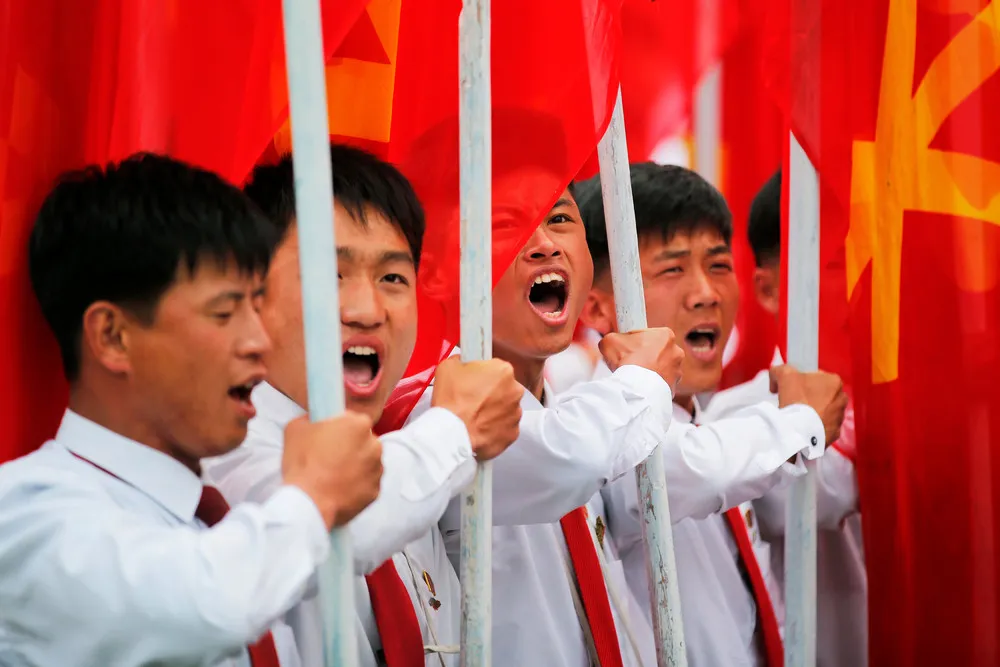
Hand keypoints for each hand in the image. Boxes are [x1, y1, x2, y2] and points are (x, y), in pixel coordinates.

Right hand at [282, 412, 382, 528]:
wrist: (308, 502)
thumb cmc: (302, 463)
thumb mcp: (296, 428)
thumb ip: (311, 418)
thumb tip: (314, 419)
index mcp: (358, 424)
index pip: (353, 420)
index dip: (339, 428)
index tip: (329, 437)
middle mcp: (374, 444)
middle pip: (363, 441)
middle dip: (349, 447)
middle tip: (328, 457)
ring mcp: (376, 469)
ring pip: (367, 462)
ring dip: (355, 466)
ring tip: (332, 475)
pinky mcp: (375, 491)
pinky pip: (366, 484)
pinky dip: (356, 485)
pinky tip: (338, 488)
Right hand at [432, 356, 521, 459]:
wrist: (452, 433)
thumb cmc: (451, 401)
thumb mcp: (449, 366)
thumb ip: (463, 360)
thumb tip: (464, 362)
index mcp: (503, 370)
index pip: (496, 368)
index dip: (484, 374)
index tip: (475, 380)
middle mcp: (515, 391)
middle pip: (504, 388)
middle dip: (491, 392)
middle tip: (472, 398)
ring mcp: (516, 413)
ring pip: (506, 408)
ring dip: (494, 410)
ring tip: (474, 415)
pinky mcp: (513, 433)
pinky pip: (505, 427)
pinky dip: (494, 427)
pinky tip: (479, 427)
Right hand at [598, 328, 684, 389]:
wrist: (636, 388)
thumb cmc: (627, 361)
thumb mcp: (610, 340)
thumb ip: (613, 338)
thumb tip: (610, 343)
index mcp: (666, 335)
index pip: (648, 335)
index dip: (635, 341)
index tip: (627, 348)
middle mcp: (676, 352)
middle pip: (656, 352)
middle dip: (645, 356)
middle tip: (630, 362)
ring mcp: (677, 371)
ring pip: (660, 369)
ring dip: (649, 371)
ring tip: (634, 376)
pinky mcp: (673, 387)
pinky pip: (659, 384)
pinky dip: (651, 385)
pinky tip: (639, 386)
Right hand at [769, 365, 848, 445]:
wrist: (799, 431)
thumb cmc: (796, 399)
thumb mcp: (783, 374)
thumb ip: (780, 369)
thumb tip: (776, 374)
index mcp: (834, 381)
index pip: (817, 376)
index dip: (802, 380)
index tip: (792, 386)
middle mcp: (842, 398)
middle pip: (822, 393)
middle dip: (809, 396)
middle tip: (792, 400)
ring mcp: (839, 417)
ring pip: (824, 410)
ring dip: (813, 411)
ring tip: (796, 415)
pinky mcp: (834, 433)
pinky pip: (823, 426)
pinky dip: (814, 426)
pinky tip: (802, 426)